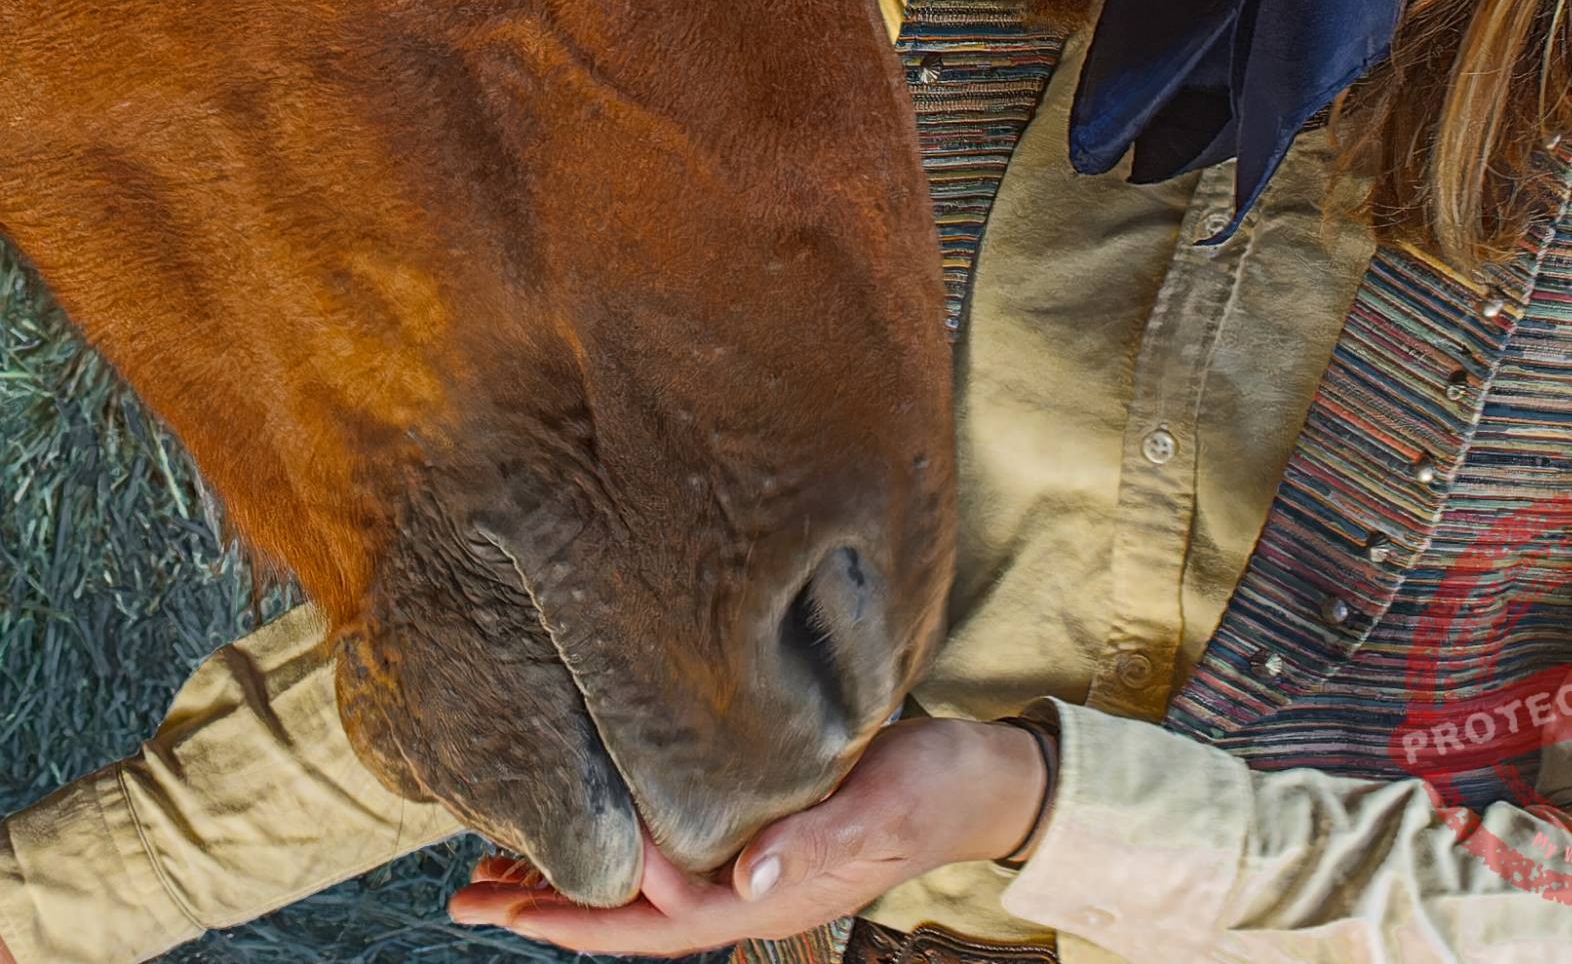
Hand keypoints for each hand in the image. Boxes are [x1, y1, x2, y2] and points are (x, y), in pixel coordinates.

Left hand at [447, 715, 1052, 953]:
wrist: (979, 778)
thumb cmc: (931, 788)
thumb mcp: (881, 809)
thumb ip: (816, 844)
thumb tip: (747, 885)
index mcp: (766, 898)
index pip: (661, 920)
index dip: (600, 906)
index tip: (540, 877)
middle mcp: (745, 890)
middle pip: (629, 920)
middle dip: (548, 912)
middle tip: (465, 901)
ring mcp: (746, 865)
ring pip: (637, 892)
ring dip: (567, 882)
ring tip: (490, 876)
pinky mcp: (752, 827)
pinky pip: (664, 853)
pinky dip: (613, 845)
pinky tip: (585, 821)